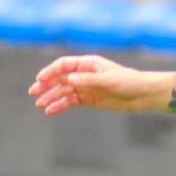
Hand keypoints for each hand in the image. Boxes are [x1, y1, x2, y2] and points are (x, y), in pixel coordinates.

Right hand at [28, 55, 168, 115]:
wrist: (142, 94)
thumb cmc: (128, 82)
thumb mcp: (108, 80)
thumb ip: (88, 80)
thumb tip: (69, 79)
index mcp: (89, 64)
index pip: (65, 65)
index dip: (51, 71)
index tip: (40, 79)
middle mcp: (85, 74)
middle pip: (61, 78)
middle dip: (47, 84)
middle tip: (33, 92)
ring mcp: (86, 87)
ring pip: (64, 91)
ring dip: (51, 97)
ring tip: (40, 105)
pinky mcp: (89, 99)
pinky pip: (71, 102)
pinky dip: (60, 106)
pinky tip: (50, 111)